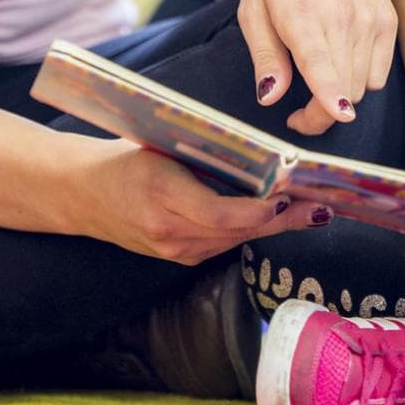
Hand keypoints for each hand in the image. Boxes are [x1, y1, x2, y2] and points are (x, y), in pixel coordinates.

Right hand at [78, 139, 324, 264]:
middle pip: (237, 230)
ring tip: (312, 211)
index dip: (259, 210)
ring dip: (274, 226)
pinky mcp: (177, 257)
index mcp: (162, 195)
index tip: (290, 198)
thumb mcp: (161, 147)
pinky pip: (222, 244)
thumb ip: (205, 155)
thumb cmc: (124, 159)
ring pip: (235, 240)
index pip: (221, 212)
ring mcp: (172, 250)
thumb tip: (259, 156)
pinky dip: (249, 229)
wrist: (82, 193)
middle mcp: (168, 231)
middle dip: (283, 219)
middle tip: (322, 206)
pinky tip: (277, 218)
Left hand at [239, 0, 396, 135]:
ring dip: (340, 97)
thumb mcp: (252, 8)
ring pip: (362, 86)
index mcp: (302, 13)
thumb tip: (271, 98)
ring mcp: (371, 18)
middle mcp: (343, 16)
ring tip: (317, 85)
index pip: (322, 64)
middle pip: (343, 90)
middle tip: (297, 114)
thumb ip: (264, 56)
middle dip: (320, 115)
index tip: (338, 116)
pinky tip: (341, 62)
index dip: (330, 97)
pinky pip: (379, 74)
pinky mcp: (388, 20)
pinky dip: (361, 78)